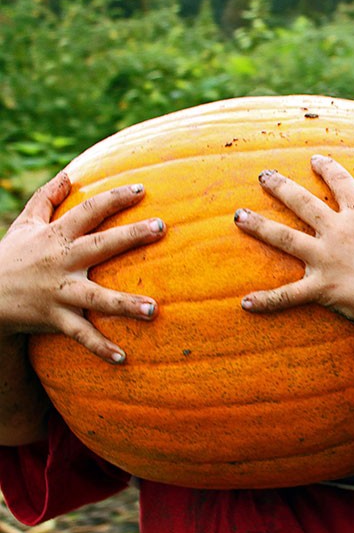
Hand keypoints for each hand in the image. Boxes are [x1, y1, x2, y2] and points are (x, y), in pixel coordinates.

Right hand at [0, 172, 165, 362]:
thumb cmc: (11, 256)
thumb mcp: (25, 224)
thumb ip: (47, 199)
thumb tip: (68, 175)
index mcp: (56, 235)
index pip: (89, 210)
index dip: (114, 198)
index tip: (143, 189)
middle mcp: (61, 261)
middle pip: (99, 244)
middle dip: (130, 236)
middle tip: (161, 228)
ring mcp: (59, 291)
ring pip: (95, 297)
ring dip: (124, 304)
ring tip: (154, 310)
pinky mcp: (54, 317)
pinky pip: (80, 334)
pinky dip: (99, 347)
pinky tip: (123, 357)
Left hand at [232, 155, 353, 335]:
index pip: (341, 184)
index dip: (328, 170)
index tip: (315, 160)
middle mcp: (338, 232)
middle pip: (303, 203)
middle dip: (281, 187)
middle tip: (263, 175)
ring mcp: (326, 259)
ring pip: (285, 238)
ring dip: (259, 226)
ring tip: (239, 217)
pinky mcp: (320, 287)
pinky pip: (288, 295)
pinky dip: (267, 301)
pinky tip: (246, 303)